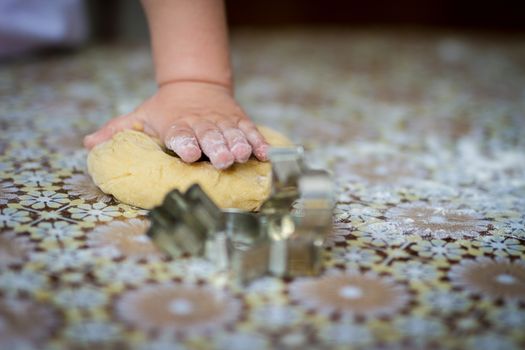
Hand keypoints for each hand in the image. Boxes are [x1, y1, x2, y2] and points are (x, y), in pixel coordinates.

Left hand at [84, 81, 268, 168]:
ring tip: (244, 156)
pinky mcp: (239, 121)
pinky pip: (251, 131)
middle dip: (217, 148)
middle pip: (210, 136)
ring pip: (232, 134)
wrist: (195, 85)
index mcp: (176, 125)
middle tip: (222, 160)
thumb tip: (88, 144)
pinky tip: (265, 154)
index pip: (180, 134)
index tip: (187, 154)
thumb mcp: (140, 116)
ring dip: (239, 145)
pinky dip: (258, 142)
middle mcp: (200, 123)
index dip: (184, 143)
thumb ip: (117, 130)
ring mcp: (222, 122)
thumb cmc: (165, 110)